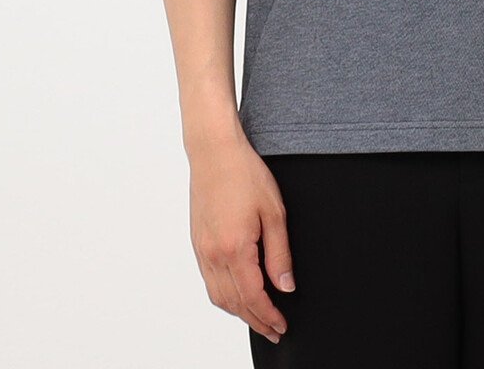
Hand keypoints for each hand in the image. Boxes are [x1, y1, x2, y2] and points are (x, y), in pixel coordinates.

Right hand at [188, 128, 296, 343]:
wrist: (214, 152)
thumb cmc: (245, 173)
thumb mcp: (274, 212)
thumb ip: (280, 254)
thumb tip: (286, 286)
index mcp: (234, 248)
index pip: (253, 297)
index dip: (269, 316)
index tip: (281, 326)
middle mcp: (213, 255)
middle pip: (233, 304)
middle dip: (255, 321)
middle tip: (273, 331)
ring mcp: (202, 250)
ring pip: (218, 296)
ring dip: (238, 312)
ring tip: (258, 317)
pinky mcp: (197, 243)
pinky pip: (209, 281)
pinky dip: (224, 296)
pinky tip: (237, 294)